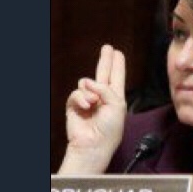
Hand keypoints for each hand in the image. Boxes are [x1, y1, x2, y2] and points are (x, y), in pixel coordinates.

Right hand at [58, 44, 127, 174]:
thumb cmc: (110, 128)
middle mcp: (102, 97)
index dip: (118, 64)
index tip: (118, 52)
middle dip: (105, 60)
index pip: (117, 76)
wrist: (94, 144)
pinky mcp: (74, 106)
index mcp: (116, 97)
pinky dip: (81, 98)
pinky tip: (86, 106)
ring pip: (86, 83)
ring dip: (90, 91)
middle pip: (103, 73)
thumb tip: (87, 82)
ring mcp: (88, 101)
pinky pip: (76, 93)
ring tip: (94, 103)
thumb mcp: (117, 105)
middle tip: (107, 47)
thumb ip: (105, 89)